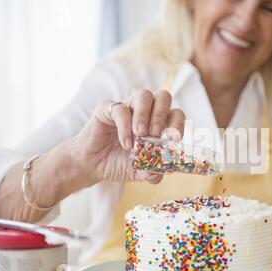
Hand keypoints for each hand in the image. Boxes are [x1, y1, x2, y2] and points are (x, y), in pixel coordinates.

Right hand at [70, 89, 184, 183]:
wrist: (92, 166)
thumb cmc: (119, 163)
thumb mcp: (140, 172)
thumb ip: (153, 173)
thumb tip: (165, 170)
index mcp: (157, 123)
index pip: (175, 113)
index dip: (178, 124)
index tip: (174, 139)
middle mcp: (145, 111)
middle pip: (163, 97)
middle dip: (163, 116)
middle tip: (156, 135)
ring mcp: (127, 107)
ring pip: (144, 95)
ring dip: (145, 115)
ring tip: (141, 135)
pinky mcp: (108, 109)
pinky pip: (120, 109)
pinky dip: (125, 126)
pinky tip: (126, 143)